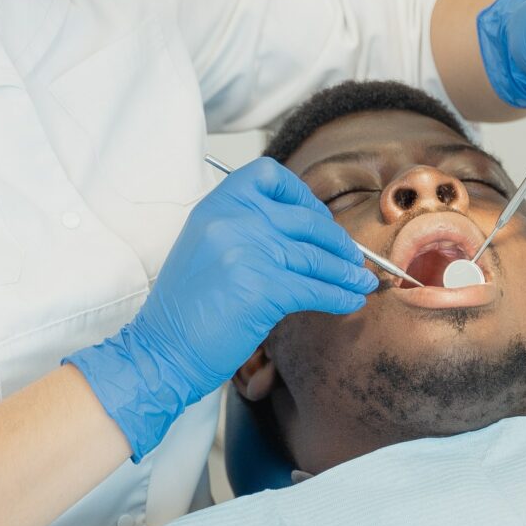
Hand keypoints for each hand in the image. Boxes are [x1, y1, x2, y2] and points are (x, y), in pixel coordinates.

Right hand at [67, 158, 374, 459]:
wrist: (162, 351)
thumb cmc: (187, 309)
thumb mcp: (208, 249)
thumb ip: (246, 230)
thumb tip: (307, 233)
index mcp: (215, 205)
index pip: (270, 175)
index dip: (302, 195)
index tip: (317, 219)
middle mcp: (231, 220)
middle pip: (304, 219)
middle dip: (337, 241)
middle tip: (353, 258)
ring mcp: (247, 252)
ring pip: (316, 257)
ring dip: (347, 272)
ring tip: (364, 283)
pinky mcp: (263, 289)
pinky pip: (315, 289)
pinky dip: (339, 296)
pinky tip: (350, 302)